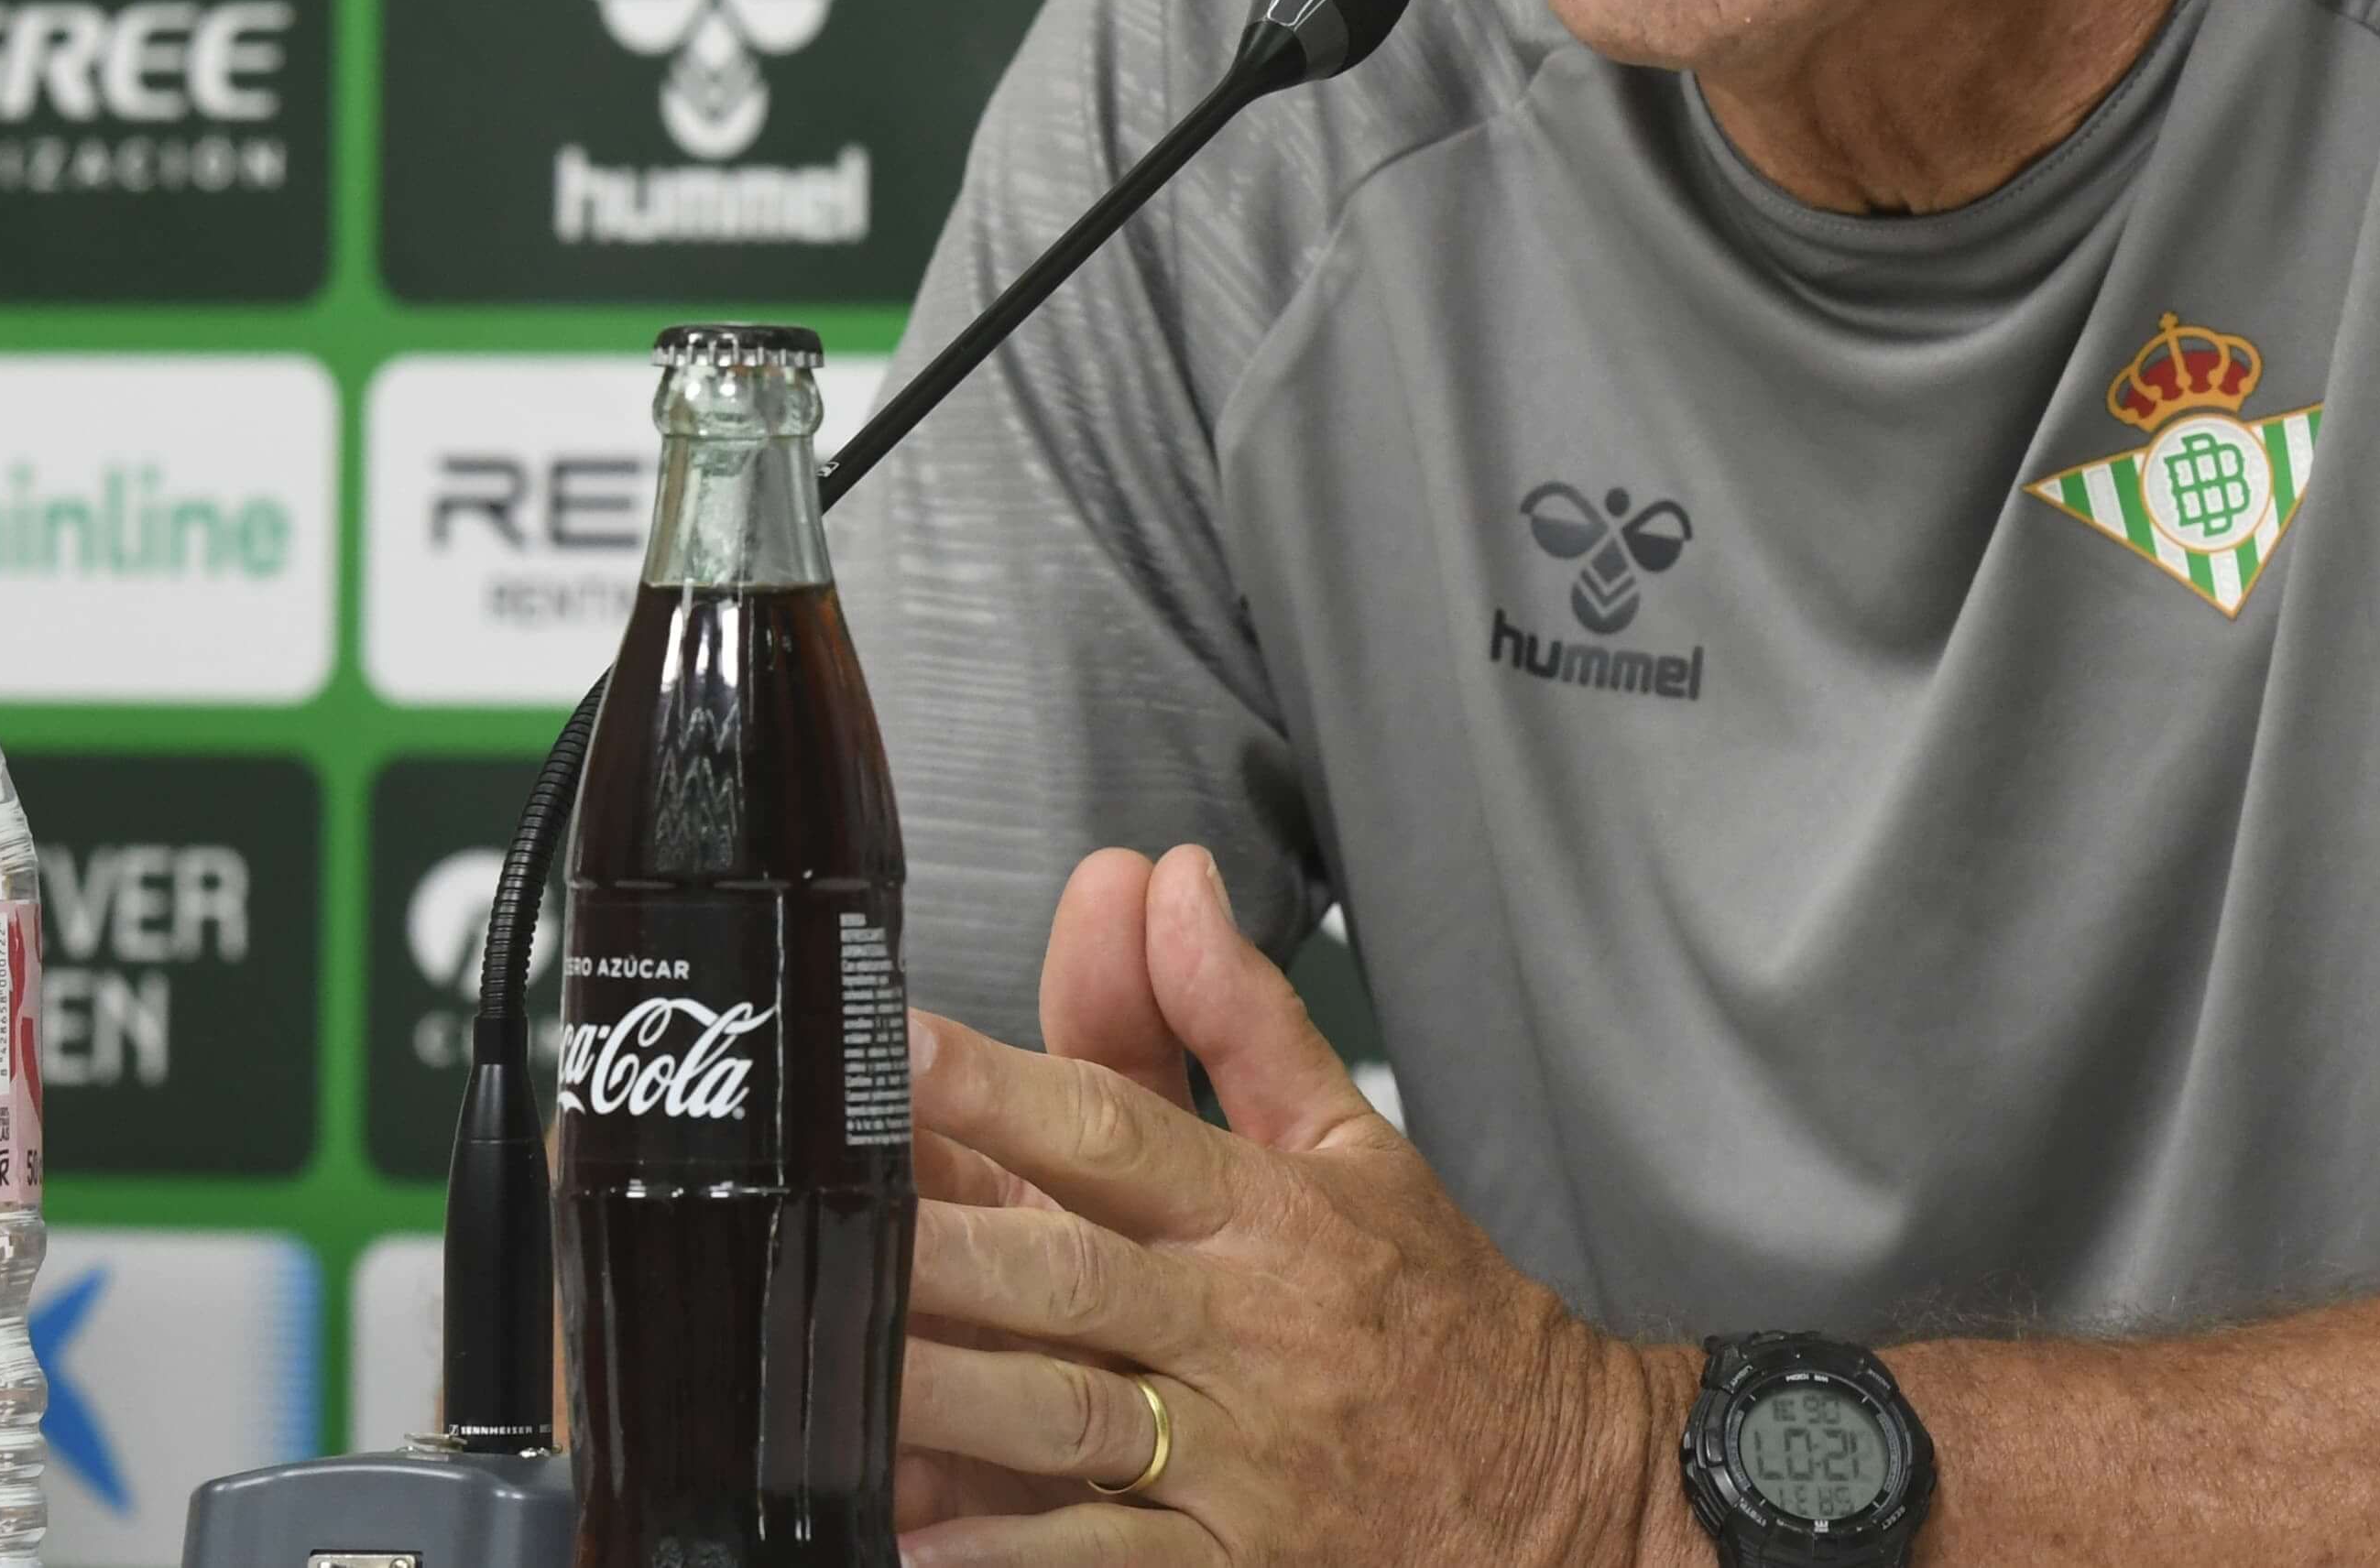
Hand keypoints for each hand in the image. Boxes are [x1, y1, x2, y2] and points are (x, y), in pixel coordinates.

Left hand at [895, 844, 1687, 1566]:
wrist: (1556, 1493)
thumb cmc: (1433, 1311)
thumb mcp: (1356, 1144)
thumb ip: (1242, 1015)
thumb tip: (1170, 880)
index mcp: (1265, 1212)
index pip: (1116, 1128)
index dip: (1002, 1085)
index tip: (896, 1046)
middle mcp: (1239, 1329)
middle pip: (1069, 1277)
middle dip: (944, 1250)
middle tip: (823, 1213)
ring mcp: (1229, 1461)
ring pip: (1066, 1418)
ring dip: (951, 1398)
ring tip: (840, 1369)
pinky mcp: (1223, 1566)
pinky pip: (1101, 1562)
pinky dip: (1010, 1553)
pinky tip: (914, 1535)